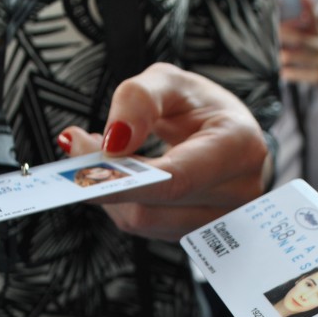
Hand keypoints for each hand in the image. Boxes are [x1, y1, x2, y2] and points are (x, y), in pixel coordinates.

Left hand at [56, 62, 267, 240]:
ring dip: (109, 191)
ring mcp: (220, 221)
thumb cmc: (203, 107)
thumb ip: (140, 99)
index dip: (123, 180)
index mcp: (238, 148)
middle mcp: (237, 193)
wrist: (231, 136)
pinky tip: (120, 174)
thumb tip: (114, 142)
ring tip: (99, 155)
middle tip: (78, 144)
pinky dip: (122, 201)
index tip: (81, 167)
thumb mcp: (171, 82)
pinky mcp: (197, 235)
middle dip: (105, 179)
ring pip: (143, 222)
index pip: (175, 179)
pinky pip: (146, 226)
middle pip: (152, 207)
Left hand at [279, 0, 317, 102]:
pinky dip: (287, 73)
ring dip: (281, 56)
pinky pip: (297, 74)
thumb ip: (310, 17)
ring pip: (293, 56)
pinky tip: (283, 72)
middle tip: (270, 35)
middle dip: (282, 35)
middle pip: (299, 37)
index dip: (304, 7)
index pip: (311, 16)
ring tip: (274, 56)